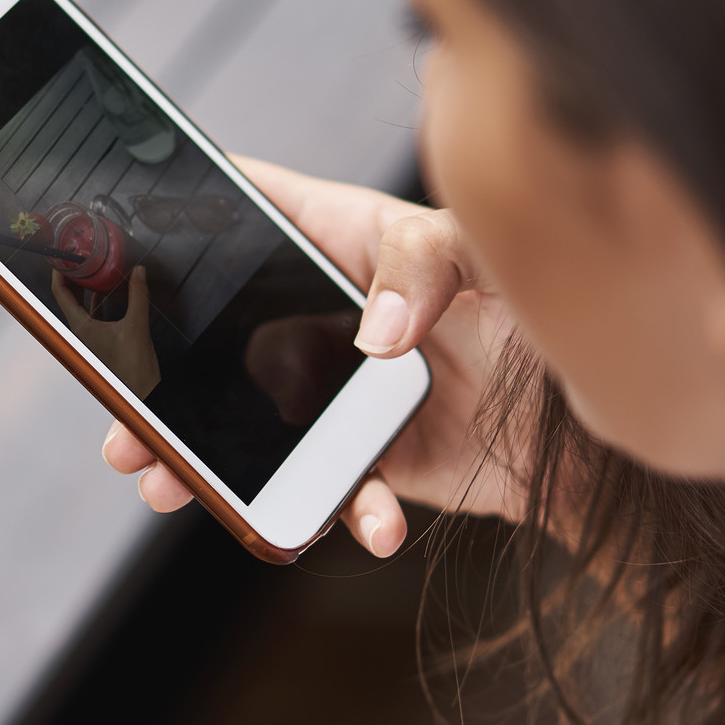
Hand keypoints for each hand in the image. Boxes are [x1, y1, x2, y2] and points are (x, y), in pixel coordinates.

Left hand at [53, 265, 161, 396]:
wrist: (140, 392)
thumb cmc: (133, 368)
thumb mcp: (137, 326)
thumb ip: (138, 296)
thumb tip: (139, 272)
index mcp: (81, 327)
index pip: (60, 293)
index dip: (59, 272)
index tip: (62, 256)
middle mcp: (81, 331)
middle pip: (68, 298)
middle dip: (71, 277)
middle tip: (76, 257)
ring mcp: (89, 337)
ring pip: (80, 306)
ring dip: (83, 288)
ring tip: (90, 269)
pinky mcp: (100, 340)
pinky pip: (93, 315)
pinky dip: (96, 301)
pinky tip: (105, 292)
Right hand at [103, 155, 523, 556]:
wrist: (602, 439)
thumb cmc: (550, 319)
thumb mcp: (490, 260)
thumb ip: (426, 266)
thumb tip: (371, 332)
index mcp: (345, 239)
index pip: (252, 203)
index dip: (189, 206)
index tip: (129, 226)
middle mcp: (330, 312)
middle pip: (216, 333)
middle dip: (158, 377)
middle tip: (122, 416)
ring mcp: (340, 389)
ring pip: (243, 420)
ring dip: (199, 459)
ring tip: (166, 487)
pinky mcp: (369, 454)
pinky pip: (328, 486)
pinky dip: (338, 511)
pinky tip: (365, 521)